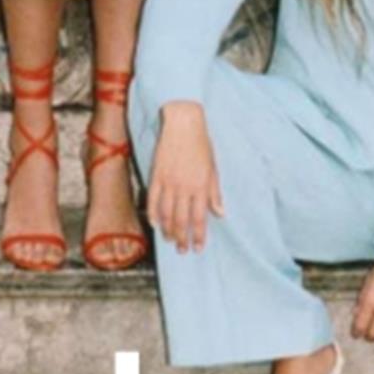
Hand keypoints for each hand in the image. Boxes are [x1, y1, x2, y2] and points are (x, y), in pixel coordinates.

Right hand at [144, 101, 221, 252]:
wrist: (183, 123)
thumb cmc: (201, 144)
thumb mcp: (213, 168)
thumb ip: (215, 193)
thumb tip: (220, 213)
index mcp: (201, 186)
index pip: (199, 218)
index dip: (199, 236)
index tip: (198, 248)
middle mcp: (184, 187)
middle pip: (182, 220)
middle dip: (182, 238)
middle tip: (182, 249)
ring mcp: (169, 182)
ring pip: (166, 214)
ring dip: (168, 230)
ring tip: (169, 240)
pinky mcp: (156, 175)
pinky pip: (153, 200)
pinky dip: (153, 214)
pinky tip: (155, 224)